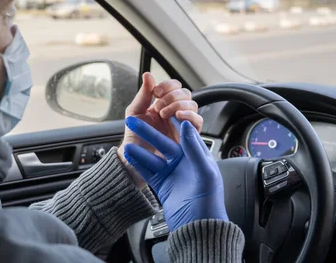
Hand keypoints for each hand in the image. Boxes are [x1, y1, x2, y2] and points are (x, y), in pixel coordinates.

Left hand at [117, 73, 202, 185]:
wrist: (134, 159)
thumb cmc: (134, 137)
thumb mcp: (134, 113)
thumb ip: (143, 94)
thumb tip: (148, 75)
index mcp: (162, 104)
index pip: (173, 86)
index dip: (167, 85)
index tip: (156, 92)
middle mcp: (174, 112)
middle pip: (185, 93)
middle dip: (172, 96)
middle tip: (159, 107)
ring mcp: (181, 124)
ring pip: (192, 106)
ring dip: (179, 105)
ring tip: (165, 114)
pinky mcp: (188, 137)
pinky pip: (197, 122)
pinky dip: (190, 116)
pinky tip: (177, 117)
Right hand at [123, 116, 227, 231]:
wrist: (199, 228)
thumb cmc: (209, 202)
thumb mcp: (205, 172)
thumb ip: (194, 148)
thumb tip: (187, 126)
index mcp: (197, 155)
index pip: (183, 132)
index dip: (171, 120)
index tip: (159, 108)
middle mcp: (183, 162)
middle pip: (162, 142)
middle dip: (148, 131)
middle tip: (133, 120)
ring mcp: (171, 173)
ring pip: (152, 155)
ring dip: (139, 147)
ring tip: (126, 139)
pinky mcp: (161, 184)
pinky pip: (147, 170)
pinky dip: (137, 162)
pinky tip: (128, 154)